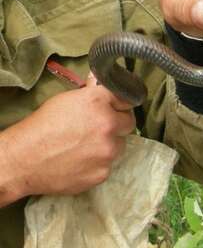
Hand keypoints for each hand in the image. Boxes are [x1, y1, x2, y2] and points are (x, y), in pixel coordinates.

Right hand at [0, 74, 134, 203]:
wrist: (22, 160)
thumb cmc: (42, 126)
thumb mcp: (66, 100)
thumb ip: (91, 92)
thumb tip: (100, 80)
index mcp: (99, 102)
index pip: (128, 99)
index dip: (121, 104)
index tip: (118, 107)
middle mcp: (108, 125)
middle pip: (129, 123)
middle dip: (117, 124)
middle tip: (100, 127)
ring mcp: (108, 151)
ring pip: (120, 145)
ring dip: (109, 144)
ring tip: (87, 146)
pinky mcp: (103, 173)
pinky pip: (108, 164)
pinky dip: (99, 163)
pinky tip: (81, 161)